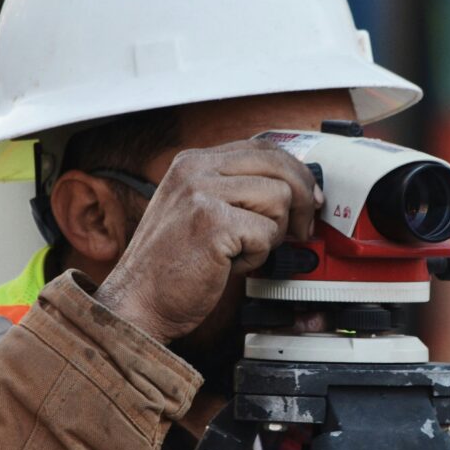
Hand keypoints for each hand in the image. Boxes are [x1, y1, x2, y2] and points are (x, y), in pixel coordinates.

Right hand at [94, 139, 322, 342]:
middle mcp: (195, 169)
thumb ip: (237, 192)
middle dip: (302, 200)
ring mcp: (201, 193)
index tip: (310, 199)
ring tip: (241, 250)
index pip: (263, 148)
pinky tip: (230, 264)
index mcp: (193, 162)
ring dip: (272, 234)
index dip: (295, 173)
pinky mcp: (212, 223)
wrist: (138, 302)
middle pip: (279, 165)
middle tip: (302, 229)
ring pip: (279, 199)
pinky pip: (266, 233)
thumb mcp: (199, 211)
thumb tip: (295, 190)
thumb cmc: (171, 266)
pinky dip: (256, 256)